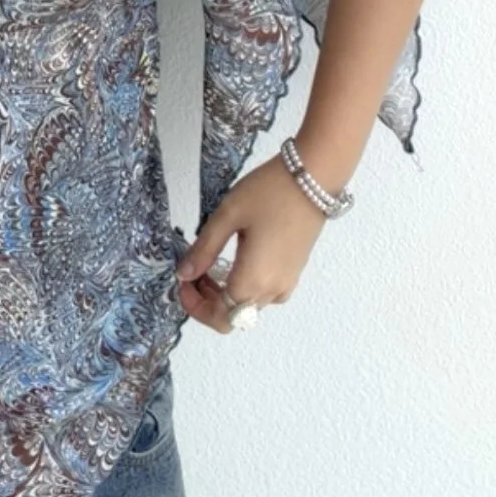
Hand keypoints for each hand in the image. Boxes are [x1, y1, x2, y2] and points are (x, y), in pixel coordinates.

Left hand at [174, 153, 327, 334]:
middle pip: (234, 316)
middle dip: (206, 300)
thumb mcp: (227, 216)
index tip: (182, 282)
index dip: (195, 307)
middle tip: (192, 271)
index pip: (220, 318)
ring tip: (210, 263)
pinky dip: (244, 287)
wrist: (313, 178)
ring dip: (225, 294)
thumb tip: (183, 274)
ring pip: (249, 306)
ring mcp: (288, 282)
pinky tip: (235, 261)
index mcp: (254, 280)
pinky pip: (266, 293)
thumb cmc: (267, 193)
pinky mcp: (295, 271)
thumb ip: (203, 250)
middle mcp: (273, 290)